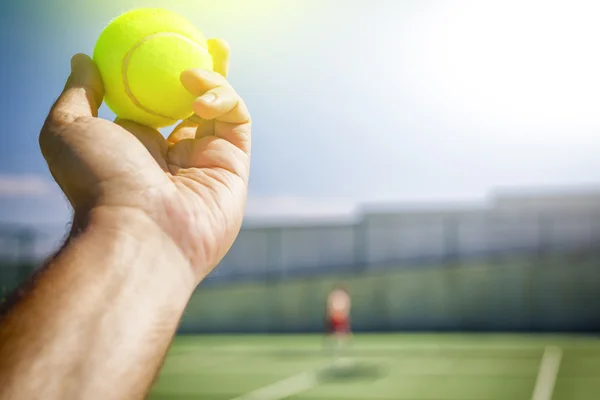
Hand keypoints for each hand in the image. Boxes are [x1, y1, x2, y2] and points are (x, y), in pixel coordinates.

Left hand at [39, 39, 250, 281]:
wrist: (138, 230)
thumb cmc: (99, 181)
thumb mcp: (69, 128)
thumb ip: (80, 92)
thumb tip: (83, 59)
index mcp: (142, 147)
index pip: (159, 100)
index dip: (163, 71)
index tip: (162, 40)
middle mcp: (177, 154)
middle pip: (198, 101)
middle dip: (207, 70)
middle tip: (207, 41)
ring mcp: (208, 161)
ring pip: (223, 107)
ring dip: (213, 79)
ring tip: (189, 75)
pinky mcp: (235, 167)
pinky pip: (237, 120)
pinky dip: (224, 99)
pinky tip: (200, 101)